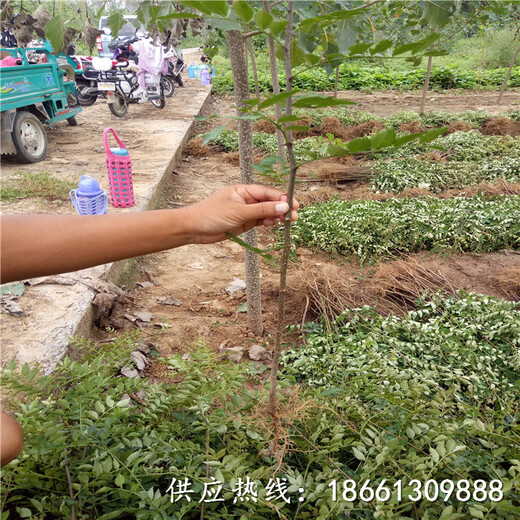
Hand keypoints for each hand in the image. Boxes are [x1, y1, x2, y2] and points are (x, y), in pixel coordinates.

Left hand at [184, 184, 298, 243]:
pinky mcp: (243, 223)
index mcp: (243, 190)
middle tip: (294, 216)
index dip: (281, 197)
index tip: (293, 204)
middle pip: (269, 202)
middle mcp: (246, 199)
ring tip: (286, 222)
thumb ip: (261, 211)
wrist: (193, 228)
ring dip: (276, 216)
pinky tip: (273, 225)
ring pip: (266, 212)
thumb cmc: (211, 215)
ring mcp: (245, 211)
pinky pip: (260, 221)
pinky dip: (268, 223)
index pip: (267, 192)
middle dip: (282, 208)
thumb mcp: (239, 212)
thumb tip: (283, 206)